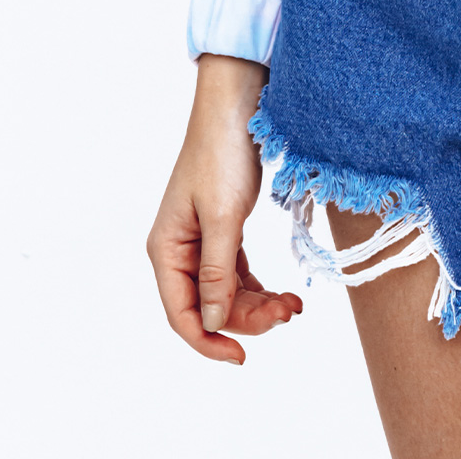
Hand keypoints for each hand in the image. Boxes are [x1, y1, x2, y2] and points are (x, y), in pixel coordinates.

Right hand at [146, 53, 301, 363]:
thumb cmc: (222, 152)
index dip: (208, 341)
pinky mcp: (225, 229)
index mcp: (166, 249)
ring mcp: (202, 240)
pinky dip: (259, 286)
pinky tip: (283, 292)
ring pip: (227, 293)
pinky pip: (238, 273)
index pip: (181, 314)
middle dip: (247, 318)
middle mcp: (180, 249)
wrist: (240, 103)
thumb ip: (217, 272)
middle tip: (288, 313)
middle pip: (209, 306)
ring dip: (258, 304)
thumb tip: (213, 322)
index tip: (242, 357)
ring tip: (294, 305)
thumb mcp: (222, 216)